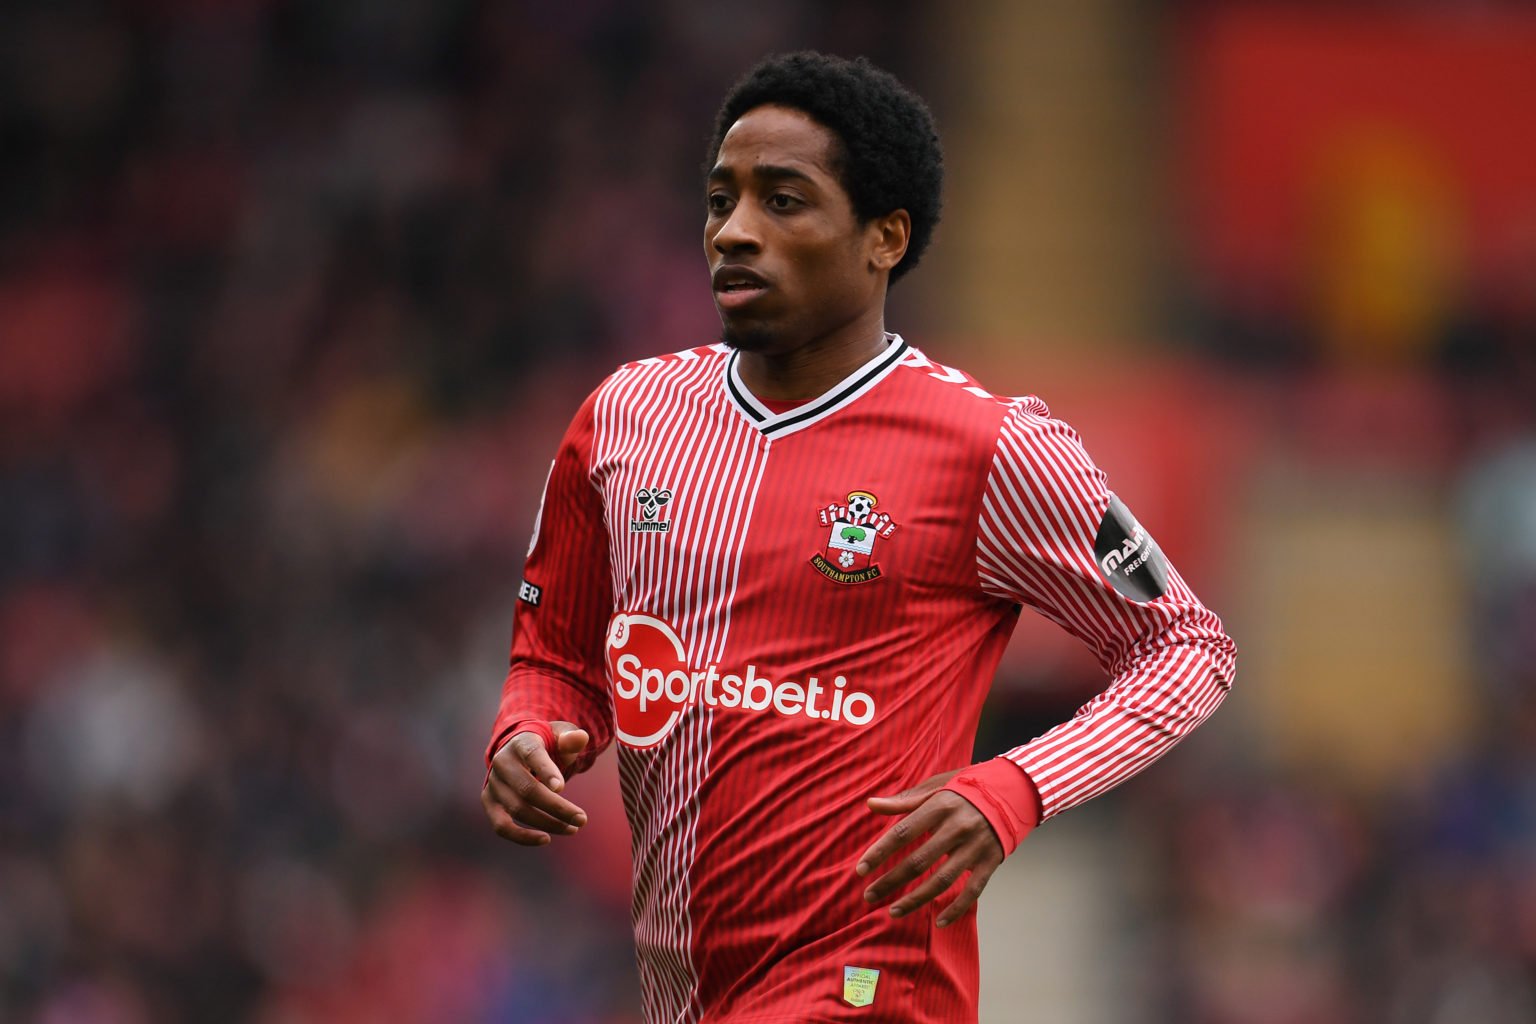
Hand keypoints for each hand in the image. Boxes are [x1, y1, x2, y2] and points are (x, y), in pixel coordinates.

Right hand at [482, 721, 589, 845]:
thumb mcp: (559, 736)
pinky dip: (522, 837)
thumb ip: (570, 738)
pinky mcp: (490, 802)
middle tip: (582, 819)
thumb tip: (581, 738)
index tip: (561, 788)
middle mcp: (502, 762)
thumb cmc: (546, 745)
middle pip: (527, 789)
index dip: (545, 771)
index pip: (532, 755)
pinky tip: (546, 839)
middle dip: (557, 807)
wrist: (518, 750)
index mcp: (521, 743)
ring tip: (572, 829)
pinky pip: (501, 826)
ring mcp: (493, 783)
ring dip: (547, 823)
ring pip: (517, 809)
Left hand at [856, 769, 1003, 927]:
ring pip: (942, 881)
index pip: (902, 833)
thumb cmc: (966, 788)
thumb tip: (871, 804)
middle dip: (891, 882)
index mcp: (940, 806)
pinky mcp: (990, 862)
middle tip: (869, 896)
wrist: (1012, 791)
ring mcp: (975, 847)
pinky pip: (972, 891)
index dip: (879, 852)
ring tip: (893, 911)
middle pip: (918, 862)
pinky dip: (956, 909)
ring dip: (915, 900)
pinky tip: (938, 922)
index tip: (860, 870)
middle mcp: (957, 828)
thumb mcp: (936, 786)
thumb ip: (905, 800)